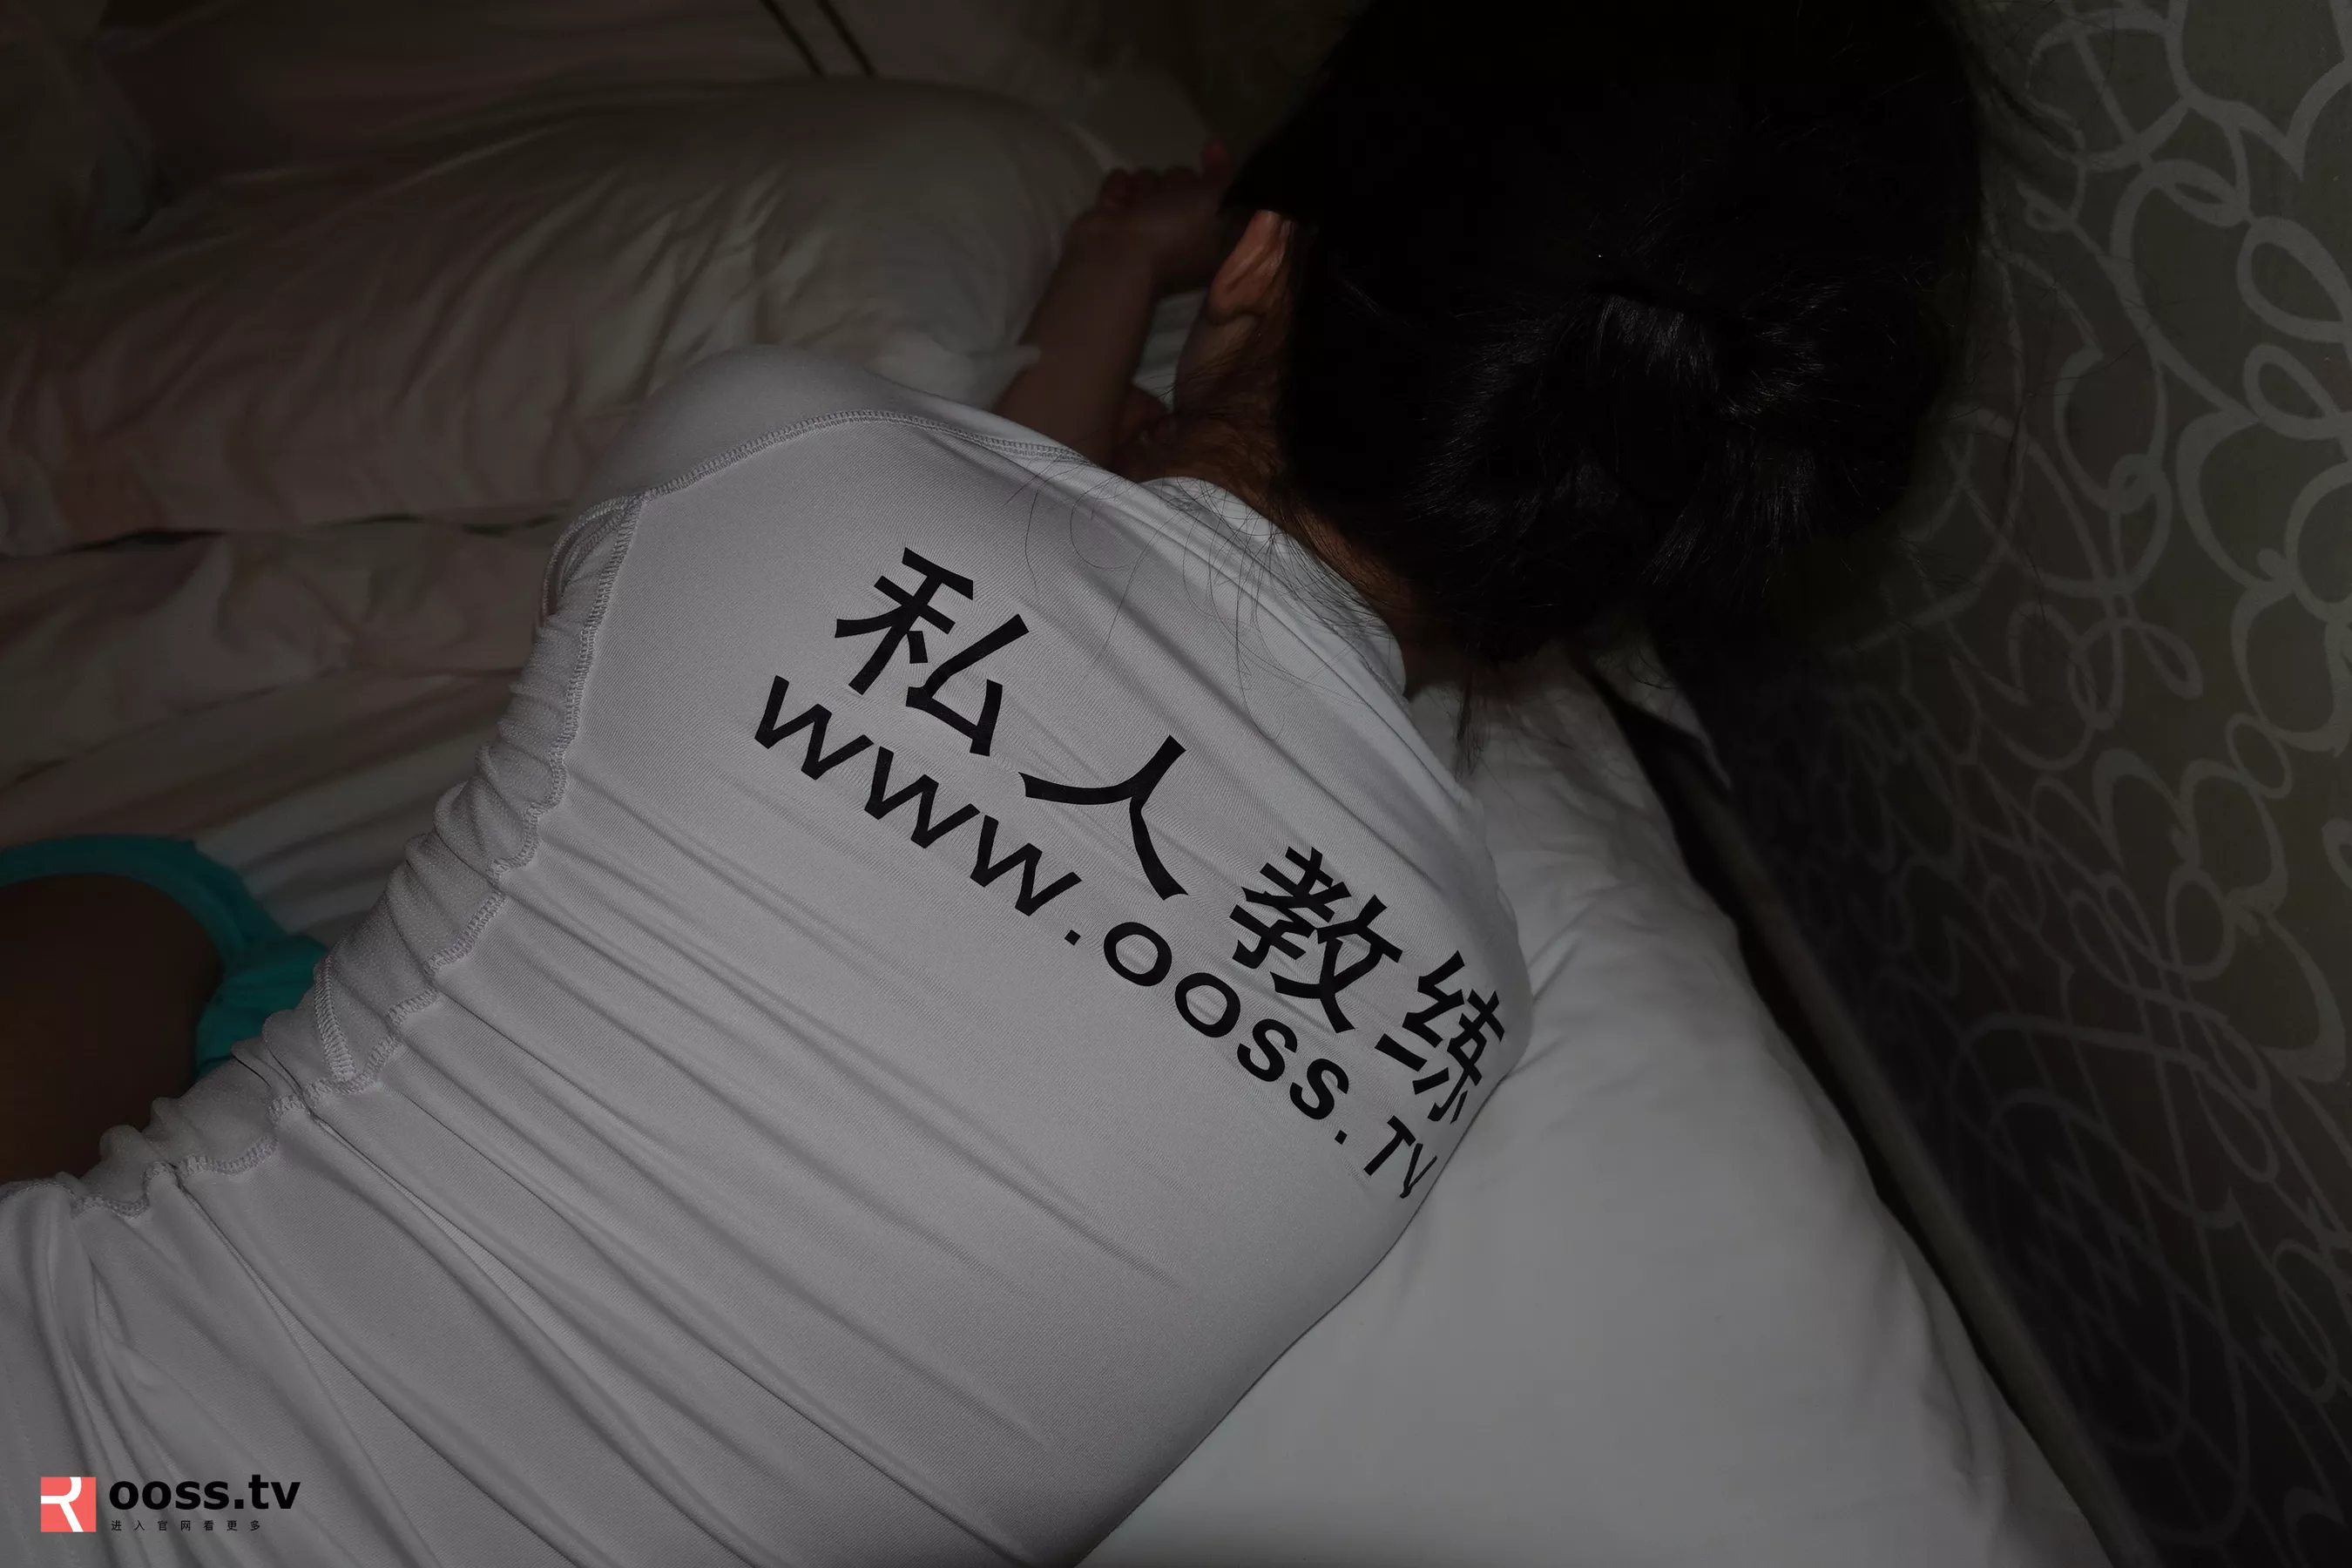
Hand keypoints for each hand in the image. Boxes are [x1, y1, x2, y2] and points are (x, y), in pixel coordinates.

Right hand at [1068, 139, 1237, 296]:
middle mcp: (1180, 237)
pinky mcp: (1114, 224)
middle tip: (1172, 194)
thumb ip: (1230, 180)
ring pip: (1151, 183)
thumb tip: (1234, 173)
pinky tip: (1119, 198)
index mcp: (1211, 240)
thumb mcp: (1220, 201)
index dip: (1218, 169)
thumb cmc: (1179, 232)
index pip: (1221, 196)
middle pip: (1183, 185)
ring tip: (1141, 201)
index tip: (1210, 146)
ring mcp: (1145, 232)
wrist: (1120, 257)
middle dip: (1177, 182)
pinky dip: (1119, 188)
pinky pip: (1119, 187)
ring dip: (1146, 185)